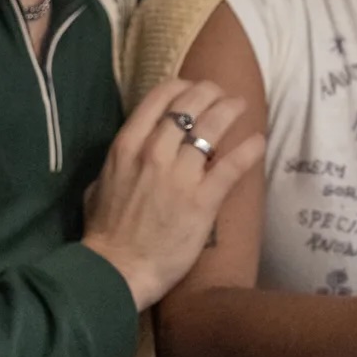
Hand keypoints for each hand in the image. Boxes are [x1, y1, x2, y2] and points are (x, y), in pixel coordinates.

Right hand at [84, 80, 267, 310]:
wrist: (117, 269)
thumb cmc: (104, 233)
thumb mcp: (97, 186)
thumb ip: (117, 164)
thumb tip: (130, 155)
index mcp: (126, 147)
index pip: (159, 99)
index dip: (181, 87)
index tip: (192, 89)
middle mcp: (154, 153)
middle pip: (189, 106)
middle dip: (210, 93)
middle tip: (222, 94)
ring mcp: (180, 176)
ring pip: (212, 128)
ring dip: (230, 111)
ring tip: (241, 106)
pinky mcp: (203, 201)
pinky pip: (230, 167)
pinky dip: (248, 150)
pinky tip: (259, 141)